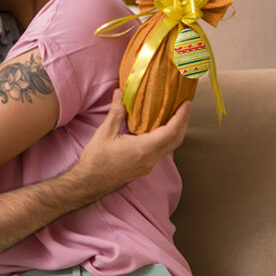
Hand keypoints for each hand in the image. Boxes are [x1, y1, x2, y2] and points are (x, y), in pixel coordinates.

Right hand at [73, 89, 188, 196]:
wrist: (89, 183)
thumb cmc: (96, 159)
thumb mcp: (105, 132)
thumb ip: (116, 112)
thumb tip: (120, 93)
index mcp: (143, 148)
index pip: (171, 132)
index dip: (181, 117)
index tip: (186, 104)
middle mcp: (150, 159)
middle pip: (176, 140)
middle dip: (183, 122)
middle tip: (185, 107)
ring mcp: (149, 165)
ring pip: (171, 148)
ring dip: (176, 132)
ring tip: (175, 116)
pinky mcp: (144, 168)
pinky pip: (162, 152)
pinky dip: (167, 139)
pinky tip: (160, 130)